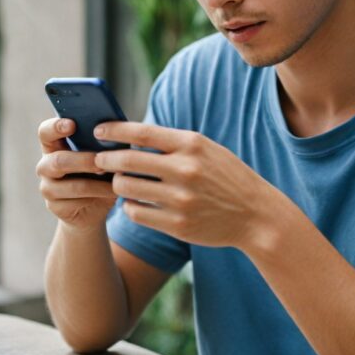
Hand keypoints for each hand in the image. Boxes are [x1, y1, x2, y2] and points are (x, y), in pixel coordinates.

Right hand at [36, 118, 117, 232]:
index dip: (55, 127)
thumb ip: (101, 143)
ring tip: (115, 180)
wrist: (93, 208)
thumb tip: (117, 132)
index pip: (45, 132)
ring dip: (97, 183)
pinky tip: (112, 192)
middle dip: (84, 160)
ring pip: (72, 185)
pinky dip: (99, 195)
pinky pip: (78, 202)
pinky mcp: (55, 207)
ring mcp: (48, 187)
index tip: (72, 124)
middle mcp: (46, 165)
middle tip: (103, 160)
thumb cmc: (98, 173)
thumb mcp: (100, 155)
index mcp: (53, 146)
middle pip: (58, 160)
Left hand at [92, 122, 280, 248]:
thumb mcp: (206, 149)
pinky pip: (136, 213)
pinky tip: (135, 202)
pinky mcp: (177, 225)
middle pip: (127, 160)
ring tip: (120, 182)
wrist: (256, 215)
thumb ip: (172, 142)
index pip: (141, 132)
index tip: (98, 130)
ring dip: (117, 184)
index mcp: (192, 144)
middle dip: (105, 159)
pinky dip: (129, 206)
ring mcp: (181, 199)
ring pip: (126, 188)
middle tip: (98, 160)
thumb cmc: (226, 176)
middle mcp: (185, 170)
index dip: (114, 129)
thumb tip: (130, 136)